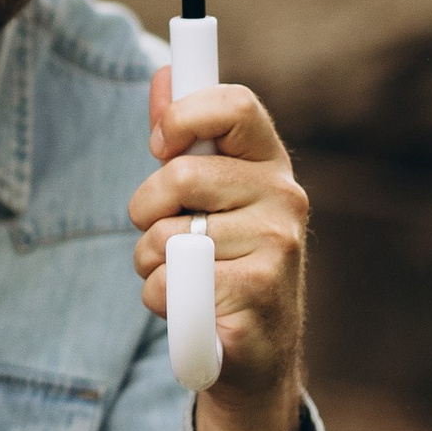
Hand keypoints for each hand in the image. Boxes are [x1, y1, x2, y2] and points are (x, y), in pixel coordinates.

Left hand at [133, 68, 310, 430]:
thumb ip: (184, 134)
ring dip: (150, 262)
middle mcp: (286, 199)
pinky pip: (169, 283)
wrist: (252, 357)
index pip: (234, 105)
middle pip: (180, 175)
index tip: (159, 143)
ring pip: (166, 236)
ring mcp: (277, 249)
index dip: (183, 116)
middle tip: (162, 231)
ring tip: (182, 275)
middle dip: (146, 207)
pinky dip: (160, 299)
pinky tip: (190, 308)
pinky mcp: (257, 298)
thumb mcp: (205, 194)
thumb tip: (164, 74)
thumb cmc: (221, 260)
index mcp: (270, 165)